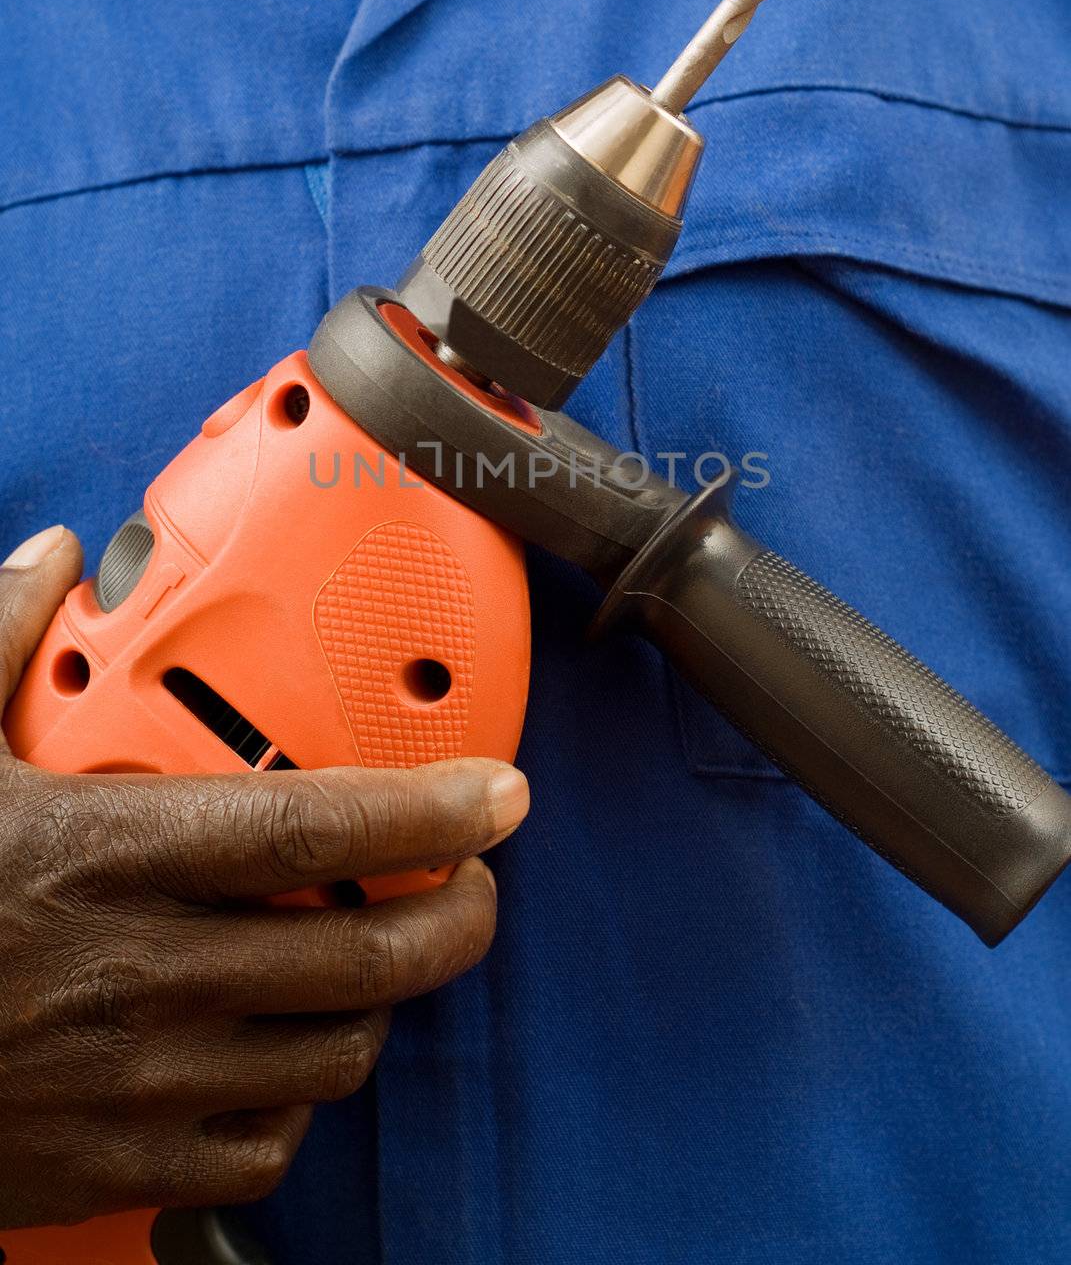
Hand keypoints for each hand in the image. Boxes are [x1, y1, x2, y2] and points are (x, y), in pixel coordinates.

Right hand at [0, 526, 527, 1229]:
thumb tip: (49, 554)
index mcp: (108, 852)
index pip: (316, 822)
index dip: (433, 807)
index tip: (501, 793)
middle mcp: (144, 972)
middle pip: (369, 952)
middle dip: (458, 918)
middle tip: (470, 883)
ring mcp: (139, 1085)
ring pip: (338, 1050)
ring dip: (379, 1000)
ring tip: (369, 955)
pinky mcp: (120, 1172)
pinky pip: (267, 1148)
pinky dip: (296, 1096)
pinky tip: (275, 1048)